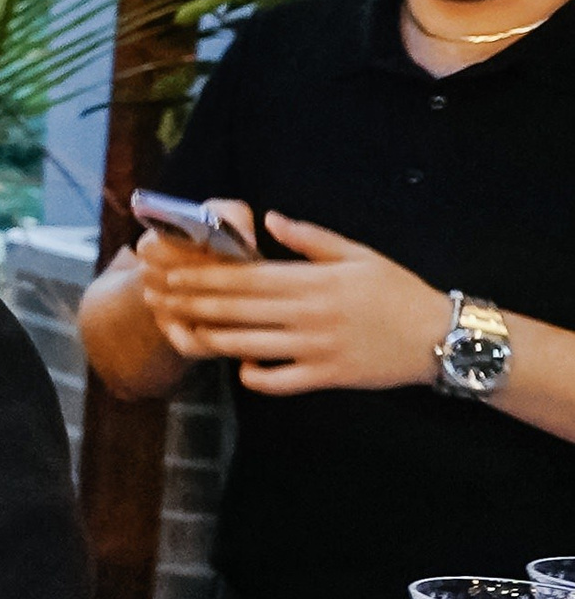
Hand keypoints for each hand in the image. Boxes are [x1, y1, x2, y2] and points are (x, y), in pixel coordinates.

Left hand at [139, 210, 447, 396]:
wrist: (437, 335)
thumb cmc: (396, 290)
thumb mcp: (359, 253)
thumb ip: (311, 238)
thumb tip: (271, 218)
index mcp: (313, 281)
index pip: (246, 278)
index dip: (205, 277)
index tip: (173, 273)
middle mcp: (309, 315)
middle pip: (238, 310)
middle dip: (194, 304)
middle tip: (160, 299)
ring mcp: (315, 349)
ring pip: (250, 345)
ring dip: (211, 338)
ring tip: (181, 330)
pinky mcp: (326, 377)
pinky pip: (280, 380)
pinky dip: (255, 375)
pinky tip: (239, 366)